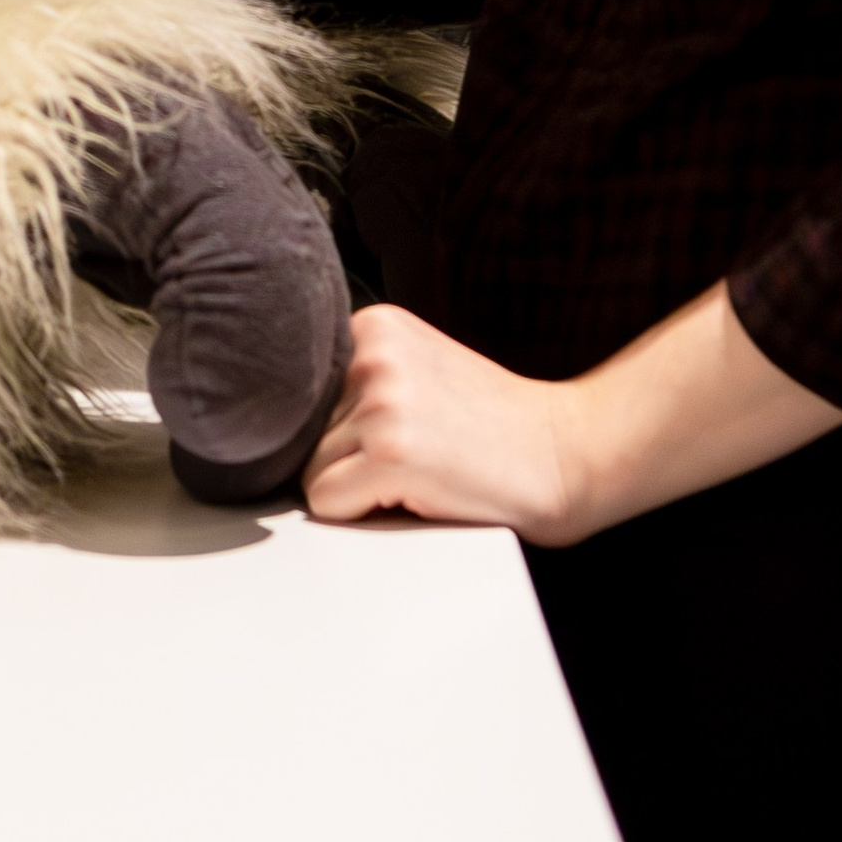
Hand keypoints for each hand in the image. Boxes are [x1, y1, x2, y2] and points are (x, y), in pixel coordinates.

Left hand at [307, 284, 841, 546]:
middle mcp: (373, 354)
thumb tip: (274, 427)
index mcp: (375, 325)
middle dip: (347, 459)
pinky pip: (326, 504)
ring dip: (357, 488)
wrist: (567, 452)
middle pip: (302, 435)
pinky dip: (362, 515)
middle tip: (415, 458)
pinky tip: (419, 494)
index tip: (387, 434)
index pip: (301, 394)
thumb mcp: (417, 370)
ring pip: (309, 472)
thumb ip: (356, 382)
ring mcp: (382, 403)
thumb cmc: (493, 426)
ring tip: (421, 474)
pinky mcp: (392, 453)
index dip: (339, 428)